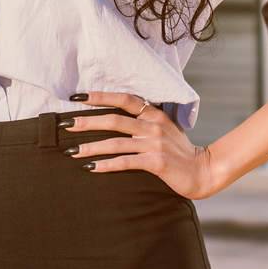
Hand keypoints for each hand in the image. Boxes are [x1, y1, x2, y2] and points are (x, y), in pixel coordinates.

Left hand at [65, 91, 221, 199]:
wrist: (202, 172)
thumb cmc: (179, 152)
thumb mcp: (165, 129)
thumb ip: (145, 122)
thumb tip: (116, 118)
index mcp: (154, 114)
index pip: (123, 99)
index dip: (99, 96)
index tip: (76, 97)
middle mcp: (153, 125)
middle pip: (114, 119)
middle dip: (86, 122)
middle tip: (65, 124)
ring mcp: (155, 143)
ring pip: (116, 142)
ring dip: (90, 147)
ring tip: (71, 152)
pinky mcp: (156, 161)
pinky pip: (126, 161)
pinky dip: (106, 164)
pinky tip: (91, 168)